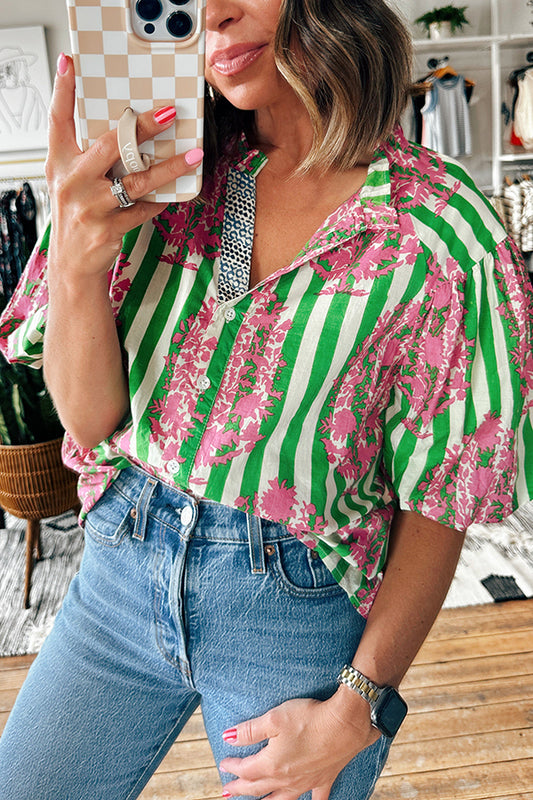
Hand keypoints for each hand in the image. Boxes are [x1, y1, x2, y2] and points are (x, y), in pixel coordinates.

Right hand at [45, 54, 203, 280]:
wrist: (72, 262)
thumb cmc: (77, 213)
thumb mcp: (71, 180)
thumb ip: (89, 155)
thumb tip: (125, 130)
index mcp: (59, 163)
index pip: (58, 119)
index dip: (63, 90)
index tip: (71, 63)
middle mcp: (71, 181)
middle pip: (109, 145)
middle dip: (141, 127)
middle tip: (168, 113)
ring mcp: (90, 207)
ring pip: (136, 181)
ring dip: (168, 167)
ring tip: (192, 157)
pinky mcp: (107, 229)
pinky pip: (142, 210)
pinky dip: (160, 201)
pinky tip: (173, 194)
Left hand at [219, 690, 380, 799]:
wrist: (345, 723)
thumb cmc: (309, 718)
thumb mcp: (274, 718)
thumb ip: (249, 731)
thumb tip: (227, 737)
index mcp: (272, 764)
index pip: (246, 769)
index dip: (232, 767)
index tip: (224, 763)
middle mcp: (287, 779)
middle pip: (258, 788)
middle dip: (241, 789)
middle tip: (227, 791)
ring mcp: (306, 783)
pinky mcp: (324, 780)